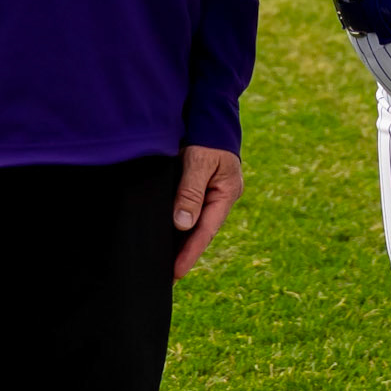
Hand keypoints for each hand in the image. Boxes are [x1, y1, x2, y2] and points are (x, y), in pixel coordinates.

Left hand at [171, 144, 243, 279]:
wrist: (210, 112)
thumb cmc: (207, 134)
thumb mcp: (199, 162)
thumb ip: (190, 192)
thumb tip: (182, 225)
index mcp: (226, 194)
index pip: (205, 231)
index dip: (190, 254)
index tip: (175, 273)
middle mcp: (220, 197)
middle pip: (201, 232)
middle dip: (185, 254)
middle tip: (168, 278)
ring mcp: (211, 193)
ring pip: (194, 223)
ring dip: (181, 242)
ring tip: (165, 263)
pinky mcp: (199, 187)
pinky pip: (188, 211)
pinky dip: (179, 225)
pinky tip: (166, 235)